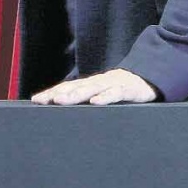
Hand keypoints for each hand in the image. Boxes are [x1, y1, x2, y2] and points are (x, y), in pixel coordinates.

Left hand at [30, 69, 159, 104]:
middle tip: (43, 100)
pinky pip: (116, 93)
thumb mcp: (104, 94)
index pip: (68, 87)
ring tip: (62, 100)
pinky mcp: (129, 89)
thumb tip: (67, 109)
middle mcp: (99, 82)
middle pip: (76, 87)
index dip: (52, 92)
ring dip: (76, 94)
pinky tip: (96, 102)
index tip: (36, 100)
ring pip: (92, 88)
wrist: (151, 79)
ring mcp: (114, 84)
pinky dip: (106, 97)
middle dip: (59, 93)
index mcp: (92, 84)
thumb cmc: (123, 90)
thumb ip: (88, 100)